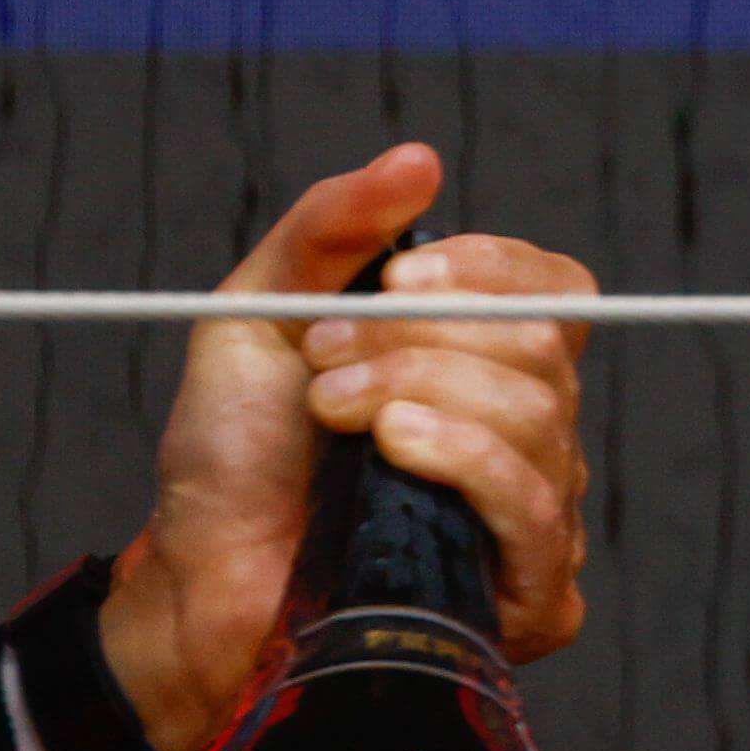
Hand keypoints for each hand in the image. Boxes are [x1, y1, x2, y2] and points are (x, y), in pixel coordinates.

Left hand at [101, 144, 597, 750]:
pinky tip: (389, 453)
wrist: (192, 580)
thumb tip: (420, 159)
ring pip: (539, 417)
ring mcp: (534, 513)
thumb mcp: (262, 313)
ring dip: (419, 395)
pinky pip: (532, 504)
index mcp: (481, 362)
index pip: (557, 291)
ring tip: (331, 415)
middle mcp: (526, 433)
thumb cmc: (232, 458)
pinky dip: (460, 459)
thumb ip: (334, 229)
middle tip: (325, 363)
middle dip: (423, 339)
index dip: (495, 271)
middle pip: (543, 348)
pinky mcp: (527, 591)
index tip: (400, 278)